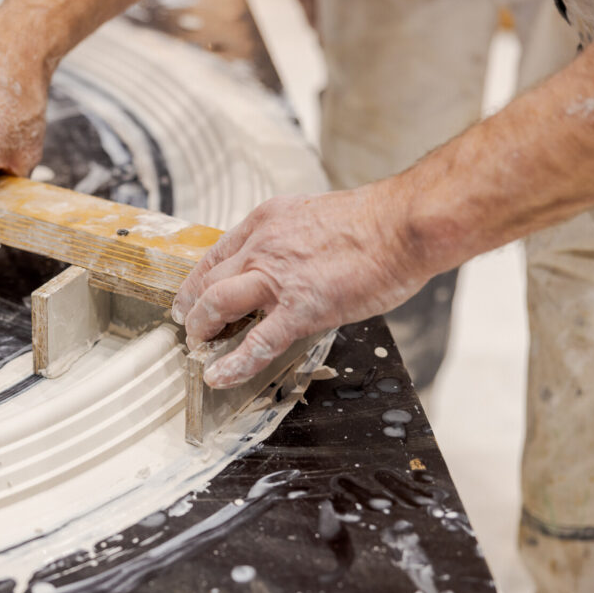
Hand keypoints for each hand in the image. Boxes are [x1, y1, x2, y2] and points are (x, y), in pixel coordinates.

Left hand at [171, 184, 427, 388]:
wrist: (402, 226)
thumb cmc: (372, 223)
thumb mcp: (311, 217)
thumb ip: (289, 241)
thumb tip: (284, 265)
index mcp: (265, 222)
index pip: (215, 254)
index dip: (197, 281)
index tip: (191, 297)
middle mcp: (262, 248)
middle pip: (208, 281)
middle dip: (193, 308)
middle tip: (191, 328)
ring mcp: (276, 279)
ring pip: (216, 305)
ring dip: (202, 329)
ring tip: (200, 347)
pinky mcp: (299, 310)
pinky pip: (256, 343)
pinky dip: (233, 363)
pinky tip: (219, 375)